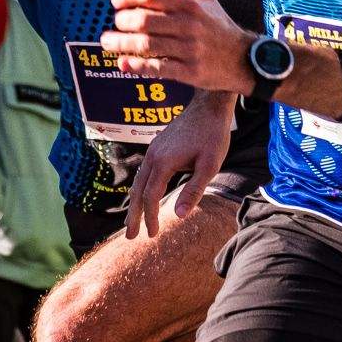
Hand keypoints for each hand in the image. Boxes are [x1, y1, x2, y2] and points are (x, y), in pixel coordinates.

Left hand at [102, 0, 254, 94]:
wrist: (244, 59)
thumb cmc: (219, 25)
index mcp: (189, 5)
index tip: (115, 1)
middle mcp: (188, 25)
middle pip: (145, 20)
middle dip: (123, 22)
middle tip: (115, 24)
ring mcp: (189, 49)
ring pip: (148, 45)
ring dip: (123, 44)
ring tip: (108, 42)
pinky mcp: (190, 71)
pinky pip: (159, 69)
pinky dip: (138, 67)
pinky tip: (123, 64)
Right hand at [124, 93, 233, 239]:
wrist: (209, 105)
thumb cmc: (213, 135)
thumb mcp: (209, 165)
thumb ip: (194, 190)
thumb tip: (179, 215)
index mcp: (163, 162)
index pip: (151, 197)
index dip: (150, 218)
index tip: (153, 235)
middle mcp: (153, 155)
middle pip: (138, 191)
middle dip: (133, 215)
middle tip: (129, 236)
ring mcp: (153, 149)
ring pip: (138, 181)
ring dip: (135, 203)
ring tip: (131, 221)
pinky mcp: (158, 146)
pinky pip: (144, 172)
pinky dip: (141, 189)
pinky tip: (144, 196)